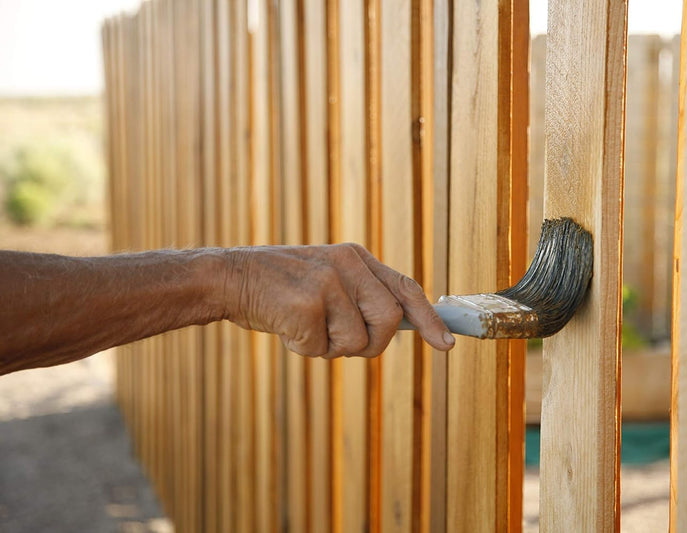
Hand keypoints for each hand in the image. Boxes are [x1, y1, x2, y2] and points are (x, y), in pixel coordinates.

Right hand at [222, 243, 454, 357]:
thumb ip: (360, 296)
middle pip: (390, 322)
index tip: (446, 346)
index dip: (428, 319)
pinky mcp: (307, 304)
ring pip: (357, 342)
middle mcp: (348, 264)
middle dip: (371, 344)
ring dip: (331, 348)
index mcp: (356, 257)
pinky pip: (321, 349)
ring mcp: (328, 282)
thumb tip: (398, 327)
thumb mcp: (327, 278)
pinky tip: (285, 327)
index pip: (405, 288)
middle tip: (338, 341)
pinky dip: (303, 349)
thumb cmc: (280, 287)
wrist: (229, 277)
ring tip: (304, 326)